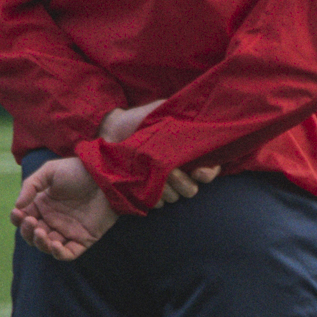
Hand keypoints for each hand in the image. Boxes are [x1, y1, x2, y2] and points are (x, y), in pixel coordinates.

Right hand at [14, 156, 118, 261]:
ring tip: (42, 232)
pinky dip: (58, 253)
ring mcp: (67, 231)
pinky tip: (55, 244)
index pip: (23, 219)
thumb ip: (31, 185)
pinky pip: (67, 253)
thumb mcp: (49, 171)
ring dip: (40, 243)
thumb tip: (17, 206)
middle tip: (32, 221)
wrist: (105, 177)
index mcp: (43, 205)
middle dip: (27, 231)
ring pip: (47, 246)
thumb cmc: (77, 171)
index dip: (18, 219)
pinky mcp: (82, 240)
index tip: (18, 213)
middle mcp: (52, 220)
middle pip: (32, 235)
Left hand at [98, 100, 220, 206]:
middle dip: (182, 181)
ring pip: (174, 197)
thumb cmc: (134, 121)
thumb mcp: (159, 111)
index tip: (199, 172)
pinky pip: (156, 204)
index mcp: (184, 153)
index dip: (208, 173)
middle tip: (170, 171)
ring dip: (166, 188)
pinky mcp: (144, 196)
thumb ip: (180, 113)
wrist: (108, 133)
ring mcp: (161, 185)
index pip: (208, 169)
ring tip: (150, 175)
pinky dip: (151, 196)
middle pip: (191, 188)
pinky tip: (141, 185)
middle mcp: (176, 171)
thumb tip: (202, 118)